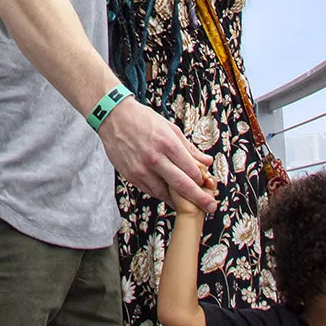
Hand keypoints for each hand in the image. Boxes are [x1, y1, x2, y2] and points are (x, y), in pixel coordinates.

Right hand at [98, 99, 215, 211]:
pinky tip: (169, 195)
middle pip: (182, 186)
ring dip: (179, 201)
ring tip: (189, 204)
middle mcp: (155, 159)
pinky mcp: (131, 176)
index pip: (192, 170)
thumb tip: (207, 161)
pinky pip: (151, 191)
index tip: (207, 184)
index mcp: (168, 144)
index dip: (202, 180)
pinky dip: (162, 194)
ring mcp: (142, 169)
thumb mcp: (170, 128)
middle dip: (200, 199)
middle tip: (211, 207)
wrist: (114, 118)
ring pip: (166, 194)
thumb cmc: (143, 120)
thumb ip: (189, 148)